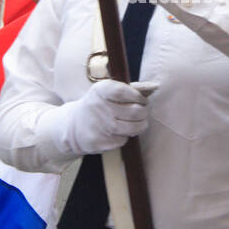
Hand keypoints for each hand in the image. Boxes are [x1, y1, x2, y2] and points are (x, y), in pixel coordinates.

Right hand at [37, 79, 158, 158]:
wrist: (73, 127)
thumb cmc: (98, 105)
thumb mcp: (109, 91)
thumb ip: (132, 88)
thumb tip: (156, 86)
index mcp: (100, 90)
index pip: (125, 91)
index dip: (139, 97)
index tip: (142, 100)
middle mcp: (97, 107)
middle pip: (135, 111)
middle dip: (144, 112)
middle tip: (143, 112)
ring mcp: (98, 126)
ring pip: (133, 128)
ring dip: (140, 126)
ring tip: (136, 122)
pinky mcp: (98, 142)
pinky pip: (123, 140)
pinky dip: (125, 136)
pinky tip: (119, 132)